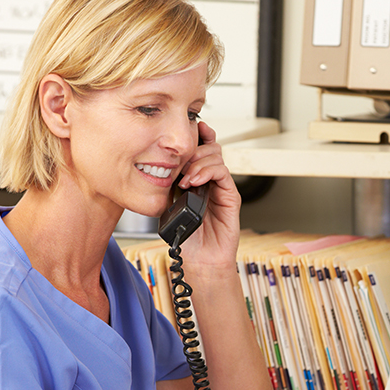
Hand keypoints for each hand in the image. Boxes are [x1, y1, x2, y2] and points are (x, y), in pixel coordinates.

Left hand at [175, 121, 240, 270]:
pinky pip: (223, 173)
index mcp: (198, 179)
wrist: (201, 259)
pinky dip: (208, 171)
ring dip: (198, 162)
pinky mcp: (231, 196)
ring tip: (185, 178)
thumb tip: (159, 166)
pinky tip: (195, 181)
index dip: (196, 136)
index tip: (187, 129)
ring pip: (216, 157)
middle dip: (195, 148)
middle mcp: (212, 181)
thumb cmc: (187, 238)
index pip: (201, 149)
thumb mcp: (170, 206)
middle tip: (181, 161)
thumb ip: (169, 185)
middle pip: (210, 148)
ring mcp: (222, 187)